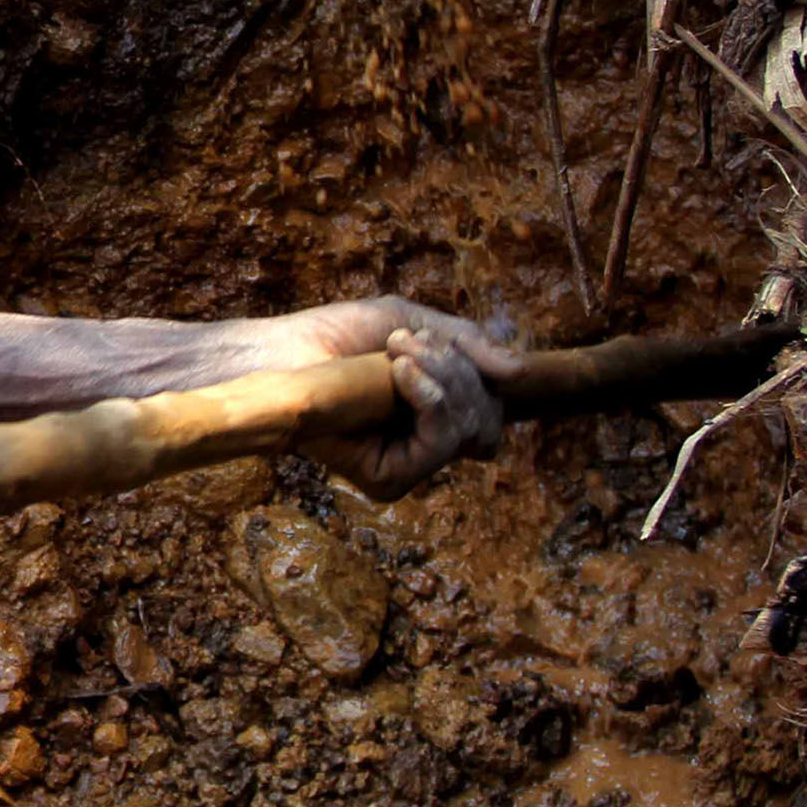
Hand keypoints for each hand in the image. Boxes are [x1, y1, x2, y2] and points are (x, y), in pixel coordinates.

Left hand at [202, 299, 517, 501]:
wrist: (285, 351)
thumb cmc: (338, 338)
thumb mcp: (415, 325)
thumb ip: (469, 345)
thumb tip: (521, 373)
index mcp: (436, 417)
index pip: (493, 412)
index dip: (483, 376)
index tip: (439, 340)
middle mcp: (426, 448)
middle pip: (488, 418)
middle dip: (457, 368)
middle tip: (406, 343)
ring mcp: (408, 467)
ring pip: (469, 428)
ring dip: (442, 377)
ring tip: (396, 353)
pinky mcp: (387, 480)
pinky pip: (441, 442)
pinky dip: (429, 399)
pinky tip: (398, 374)